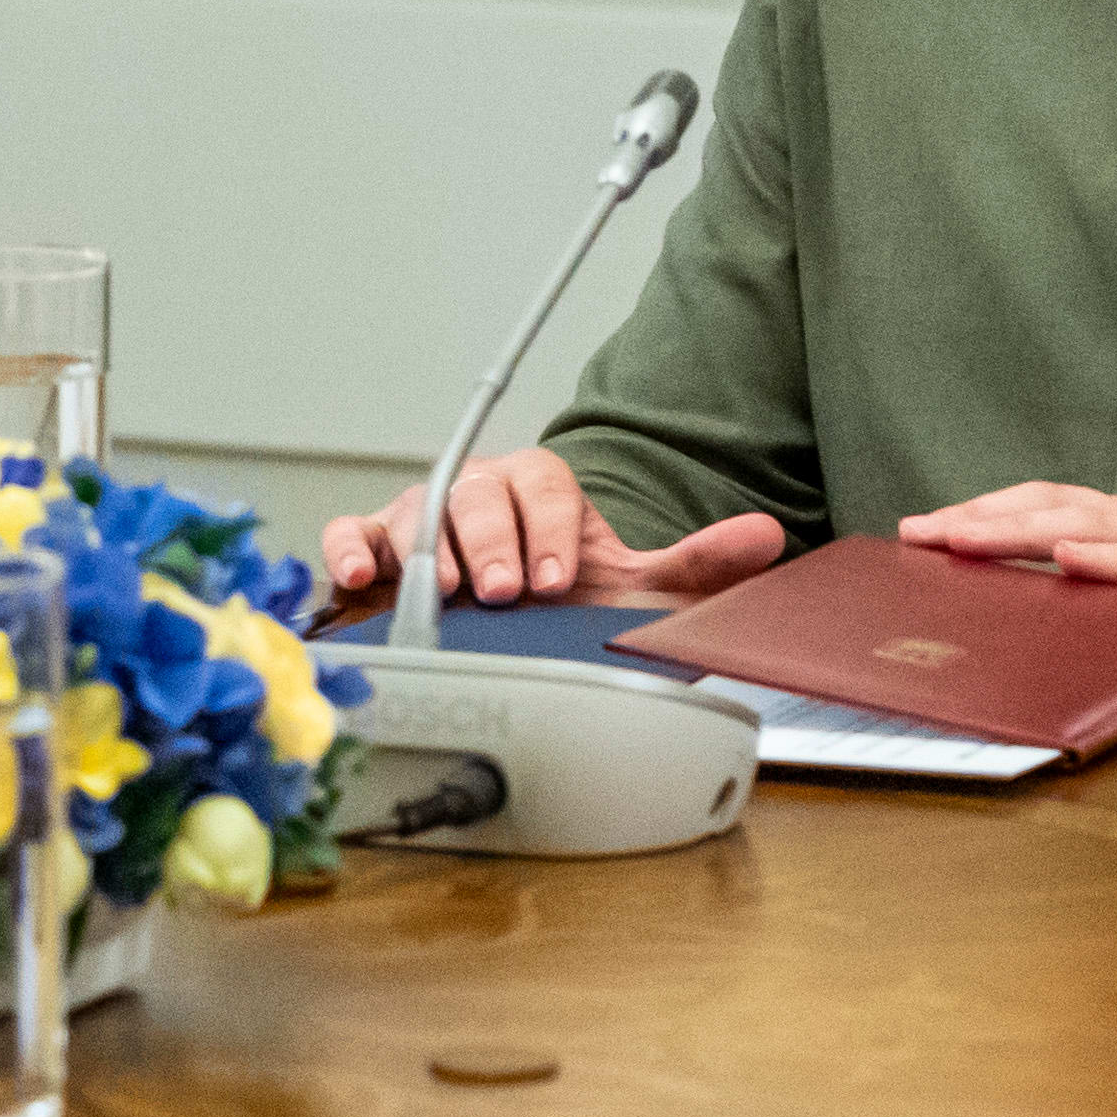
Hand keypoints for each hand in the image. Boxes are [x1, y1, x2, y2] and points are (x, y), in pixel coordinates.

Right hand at [318, 448, 791, 612]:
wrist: (506, 633)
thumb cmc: (563, 605)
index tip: (561, 576)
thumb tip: (765, 537)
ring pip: (416, 510)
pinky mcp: (373, 550)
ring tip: (451, 592)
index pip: (544, 484)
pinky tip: (358, 576)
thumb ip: (695, 566)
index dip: (552, 527)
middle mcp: (478, 495)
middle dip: (494, 541)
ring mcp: (422, 520)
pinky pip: (352, 533)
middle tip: (508, 590)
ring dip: (432, 551)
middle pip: (478, 493)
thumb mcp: (633, 591)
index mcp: (540, 490)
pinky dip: (350, 548)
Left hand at [894, 483, 1116, 608]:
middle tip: (926, 535)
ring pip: (1088, 524)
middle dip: (983, 519)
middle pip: (1050, 505)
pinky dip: (1107, 560)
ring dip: (1023, 531)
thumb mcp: (1108, 605)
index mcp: (1116, 524)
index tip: (918, 533)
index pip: (1035, 504)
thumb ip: (1055, 594)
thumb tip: (974, 602)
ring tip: (969, 539)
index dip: (977, 513)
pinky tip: (1069, 560)